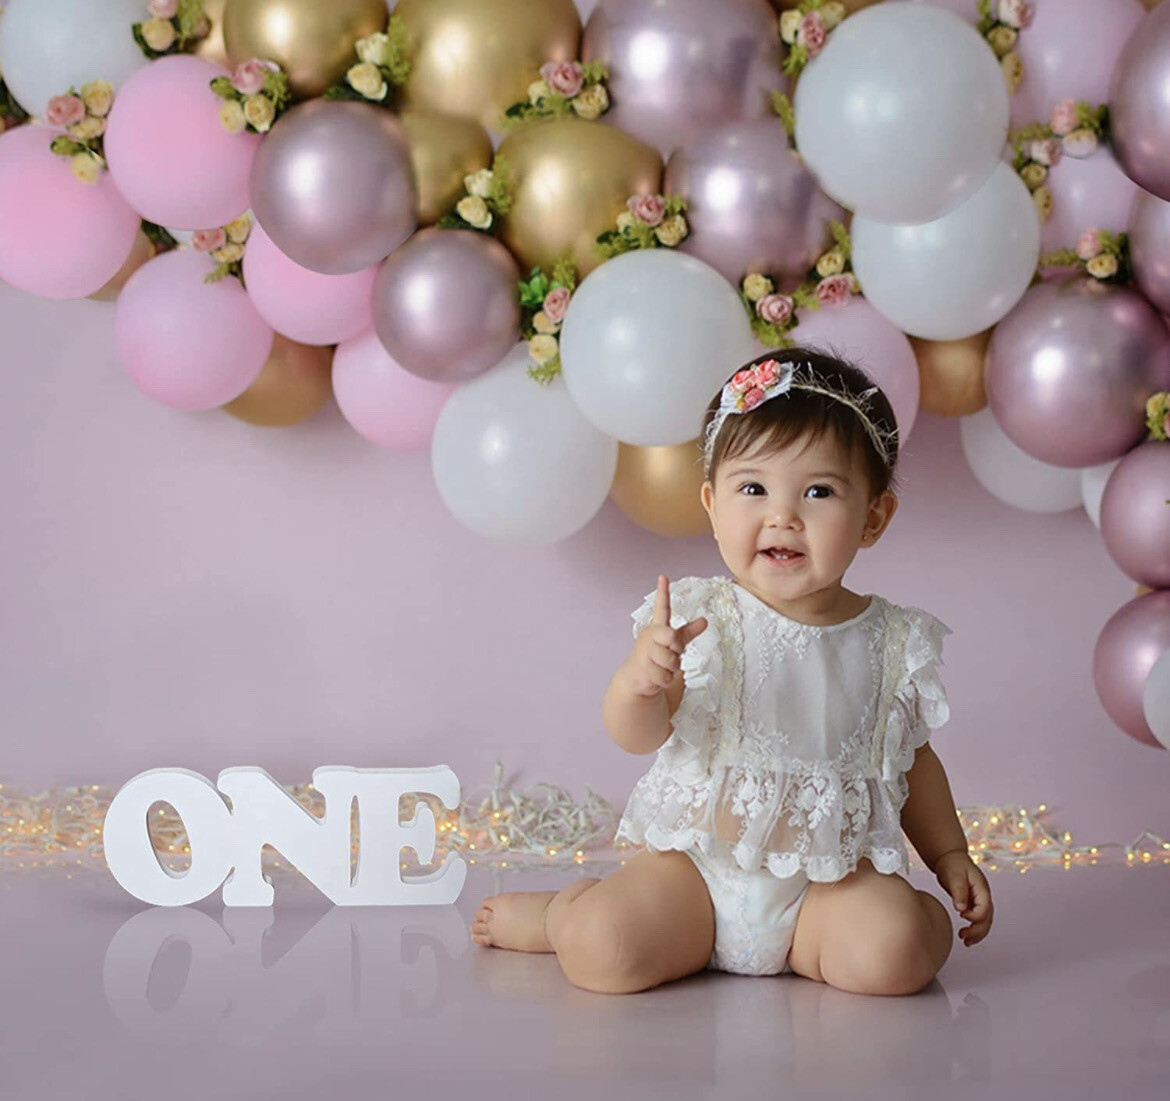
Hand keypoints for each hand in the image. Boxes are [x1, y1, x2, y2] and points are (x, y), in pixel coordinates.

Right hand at [625, 575, 708, 698]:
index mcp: (658, 628)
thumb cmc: (657, 657)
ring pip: (671, 661)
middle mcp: (650, 636)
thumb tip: (705, 620)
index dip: (663, 593)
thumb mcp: (674, 644)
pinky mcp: (643, 668)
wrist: (638, 677)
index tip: (663, 576)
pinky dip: (665, 680)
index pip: (662, 608)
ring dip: (671, 669)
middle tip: (670, 655)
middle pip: (673, 638)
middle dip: (676, 650)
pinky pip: (666, 676)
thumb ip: (688, 632)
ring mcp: (645, 652)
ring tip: (661, 668)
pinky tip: (656, 677)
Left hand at [934, 850, 993, 946]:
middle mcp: (984, 896)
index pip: (985, 908)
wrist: (950, 857)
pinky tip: (965, 934)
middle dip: (978, 931)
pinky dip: (973, 928)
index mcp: (982, 889)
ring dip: (977, 933)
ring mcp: (980, 900)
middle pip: (987, 919)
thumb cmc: (953, 864)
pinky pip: (977, 919)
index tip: (962, 914)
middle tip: (964, 938)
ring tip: (965, 941)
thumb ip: (959, 892)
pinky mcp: (973, 903)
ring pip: (984, 922)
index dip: (975, 915)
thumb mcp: (955, 876)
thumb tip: (961, 909)